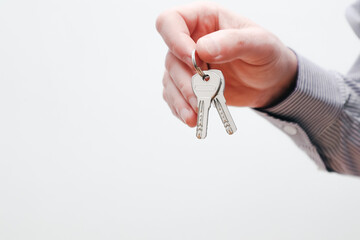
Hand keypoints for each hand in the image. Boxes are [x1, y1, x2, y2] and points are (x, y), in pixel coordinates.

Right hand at [156, 2, 297, 126]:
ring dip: (181, 99)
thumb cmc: (267, 55)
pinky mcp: (189, 85)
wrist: (271, 82)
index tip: (193, 60)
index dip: (175, 40)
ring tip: (194, 116)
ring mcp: (187, 65)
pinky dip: (180, 108)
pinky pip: (174, 96)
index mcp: (203, 20)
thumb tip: (202, 50)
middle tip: (201, 98)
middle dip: (184, 81)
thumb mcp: (260, 44)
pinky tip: (192, 118)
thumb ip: (234, 42)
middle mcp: (190, 40)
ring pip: (170, 80)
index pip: (171, 21)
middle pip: (170, 58)